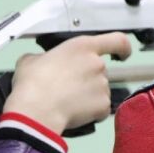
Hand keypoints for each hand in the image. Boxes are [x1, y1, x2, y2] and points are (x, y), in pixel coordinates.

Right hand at [3, 33, 132, 134]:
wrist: (36, 111)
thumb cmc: (32, 84)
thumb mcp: (31, 60)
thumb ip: (45, 57)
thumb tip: (43, 61)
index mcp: (82, 47)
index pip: (117, 40)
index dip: (122, 47)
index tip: (122, 54)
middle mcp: (97, 64)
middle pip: (100, 70)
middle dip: (87, 78)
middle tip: (68, 87)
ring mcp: (103, 85)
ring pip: (99, 90)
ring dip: (88, 95)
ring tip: (66, 101)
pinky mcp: (103, 105)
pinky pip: (100, 108)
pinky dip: (90, 112)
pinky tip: (74, 112)